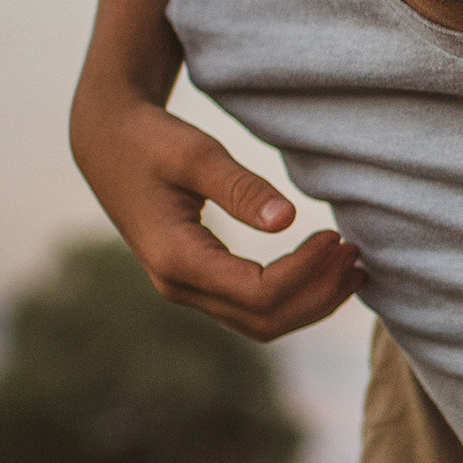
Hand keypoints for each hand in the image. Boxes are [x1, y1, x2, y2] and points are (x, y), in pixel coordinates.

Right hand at [68, 89, 359, 343]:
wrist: (106, 143)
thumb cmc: (150, 140)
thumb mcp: (196, 154)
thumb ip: (241, 187)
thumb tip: (288, 220)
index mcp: (177, 259)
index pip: (259, 293)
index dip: (307, 273)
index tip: (336, 237)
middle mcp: (178, 286)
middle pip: (266, 319)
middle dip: (318, 293)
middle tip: (356, 254)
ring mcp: (186, 290)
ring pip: (261, 322)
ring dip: (312, 301)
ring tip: (353, 267)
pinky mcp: (196, 282)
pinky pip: (252, 308)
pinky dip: (294, 297)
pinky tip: (325, 271)